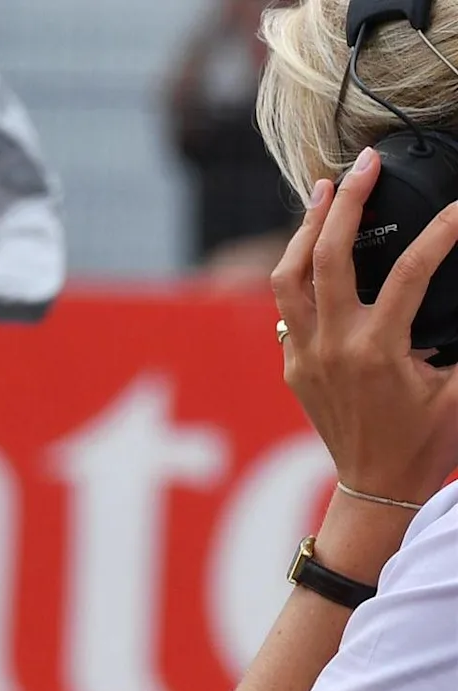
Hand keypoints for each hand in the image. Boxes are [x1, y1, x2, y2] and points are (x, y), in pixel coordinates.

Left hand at [273, 149, 457, 504]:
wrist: (376, 489)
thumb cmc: (426, 442)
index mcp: (378, 350)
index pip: (409, 271)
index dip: (441, 233)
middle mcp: (333, 347)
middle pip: (327, 255)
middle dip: (346, 202)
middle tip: (366, 164)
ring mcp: (305, 354)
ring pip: (289, 276)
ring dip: (305, 228)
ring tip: (326, 190)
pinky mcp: (293, 364)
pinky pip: (286, 305)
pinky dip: (299, 269)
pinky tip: (314, 245)